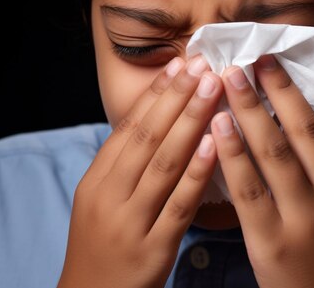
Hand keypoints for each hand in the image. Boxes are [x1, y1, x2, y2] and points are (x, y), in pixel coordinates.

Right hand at [58, 56, 222, 287]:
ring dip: (191, 121)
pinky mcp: (153, 248)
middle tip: (202, 65)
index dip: (155, 93)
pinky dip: (197, 171)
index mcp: (96, 180)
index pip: (128, 127)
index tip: (179, 64)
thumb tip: (156, 119)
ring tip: (213, 89)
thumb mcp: (99, 200)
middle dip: (176, 97)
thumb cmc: (101, 244)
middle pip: (147, 137)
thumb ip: (123, 164)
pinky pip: (179, 203)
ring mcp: (131, 222)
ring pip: (163, 163)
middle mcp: (110, 196)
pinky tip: (217, 143)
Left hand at [211, 54, 313, 287]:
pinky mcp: (269, 244)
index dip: (292, 94)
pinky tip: (215, 132)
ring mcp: (297, 223)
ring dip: (245, 116)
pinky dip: (231, 158)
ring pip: (269, 159)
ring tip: (224, 82)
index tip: (273, 63)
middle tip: (242, 61)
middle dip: (265, 95)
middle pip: (291, 137)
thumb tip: (297, 132)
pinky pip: (247, 193)